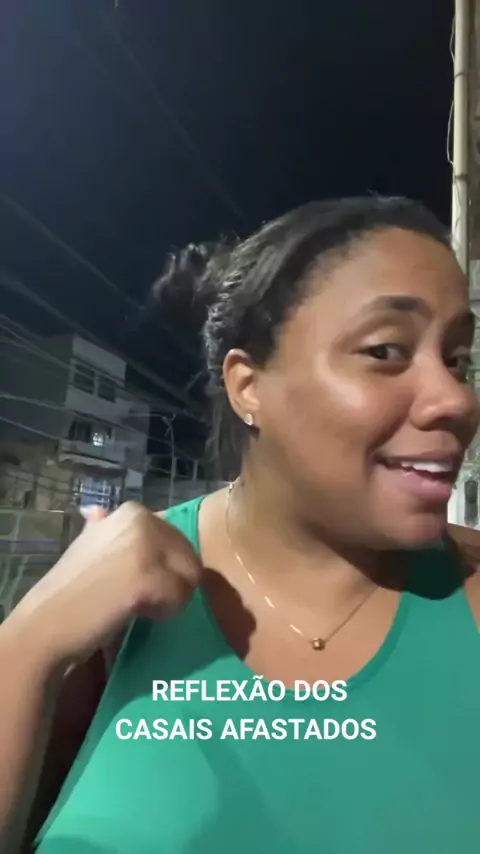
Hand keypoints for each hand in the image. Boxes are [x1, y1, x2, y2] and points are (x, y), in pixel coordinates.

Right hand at [7, 502, 201, 670]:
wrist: (46, 623)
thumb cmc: (70, 589)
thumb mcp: (89, 544)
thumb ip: (106, 527)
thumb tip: (98, 511)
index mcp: (132, 511)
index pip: (177, 538)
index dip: (164, 564)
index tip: (135, 578)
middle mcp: (142, 521)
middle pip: (188, 556)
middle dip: (172, 580)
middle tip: (139, 596)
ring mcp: (146, 547)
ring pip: (190, 575)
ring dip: (171, 596)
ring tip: (139, 605)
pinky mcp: (150, 578)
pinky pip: (181, 597)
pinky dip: (166, 612)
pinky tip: (138, 614)